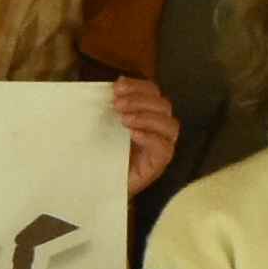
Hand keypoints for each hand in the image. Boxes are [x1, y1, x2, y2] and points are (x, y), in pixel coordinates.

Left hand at [105, 74, 179, 194]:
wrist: (97, 185)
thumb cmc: (102, 153)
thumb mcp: (105, 124)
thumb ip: (113, 105)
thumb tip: (117, 83)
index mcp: (146, 113)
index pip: (152, 92)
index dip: (138, 85)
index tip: (116, 87)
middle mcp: (158, 128)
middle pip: (163, 105)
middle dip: (140, 100)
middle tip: (117, 105)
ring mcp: (160, 147)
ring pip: (170, 125)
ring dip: (146, 117)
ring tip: (124, 120)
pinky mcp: (157, 165)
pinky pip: (164, 149)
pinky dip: (151, 138)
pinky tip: (134, 134)